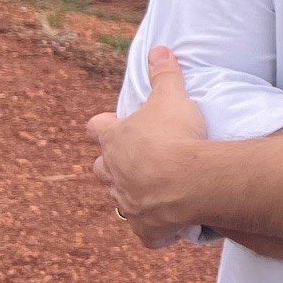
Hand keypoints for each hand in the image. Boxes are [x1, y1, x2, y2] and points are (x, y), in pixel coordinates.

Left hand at [86, 45, 207, 248]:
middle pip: (100, 168)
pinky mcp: (145, 229)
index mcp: (114, 140)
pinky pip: (146, 234)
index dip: (104, 126)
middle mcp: (113, 172)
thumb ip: (164, 74)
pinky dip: (155, 231)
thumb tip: (159, 48)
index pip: (96, 128)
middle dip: (112, 164)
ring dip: (133, 195)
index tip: (112, 124)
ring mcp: (126, 203)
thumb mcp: (171, 96)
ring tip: (154, 191)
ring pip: (119, 200)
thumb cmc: (175, 134)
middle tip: (136, 159)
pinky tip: (168, 228)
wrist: (186, 180)